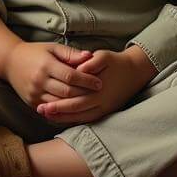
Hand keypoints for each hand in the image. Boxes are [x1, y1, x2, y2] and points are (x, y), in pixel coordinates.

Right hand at [4, 41, 102, 108]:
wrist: (10, 61)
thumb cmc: (35, 53)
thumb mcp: (52, 48)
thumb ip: (71, 53)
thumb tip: (89, 56)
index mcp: (46, 64)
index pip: (71, 76)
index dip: (87, 80)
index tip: (99, 83)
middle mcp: (39, 80)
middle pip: (67, 92)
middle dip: (85, 93)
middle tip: (99, 94)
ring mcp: (34, 93)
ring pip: (60, 104)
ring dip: (76, 104)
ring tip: (90, 101)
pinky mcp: (31, 102)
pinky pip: (51, 110)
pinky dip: (64, 110)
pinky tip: (75, 108)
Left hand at [36, 48, 153, 125]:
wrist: (135, 72)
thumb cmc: (116, 62)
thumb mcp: (104, 56)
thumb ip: (92, 62)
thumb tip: (79, 69)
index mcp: (99, 89)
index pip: (76, 100)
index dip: (60, 103)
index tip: (45, 103)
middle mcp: (102, 102)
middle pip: (77, 110)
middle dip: (58, 112)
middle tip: (41, 111)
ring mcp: (104, 109)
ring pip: (81, 118)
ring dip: (63, 117)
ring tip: (46, 116)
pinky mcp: (105, 111)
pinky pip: (87, 119)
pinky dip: (74, 119)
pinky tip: (61, 117)